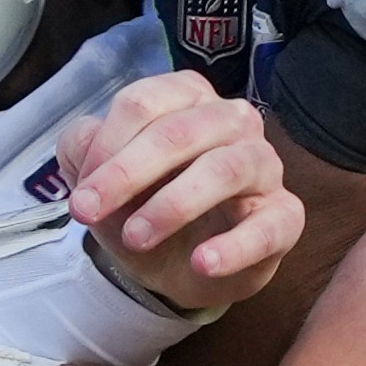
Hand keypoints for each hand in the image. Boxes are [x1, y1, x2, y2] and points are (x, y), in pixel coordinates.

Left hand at [57, 71, 301, 311]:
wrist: (177, 267)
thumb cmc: (142, 205)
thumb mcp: (100, 180)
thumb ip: (83, 149)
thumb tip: (87, 140)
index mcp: (185, 98)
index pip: (143, 103)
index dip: (105, 146)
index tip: (80, 194)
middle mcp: (231, 120)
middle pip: (179, 132)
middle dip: (127, 173)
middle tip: (89, 213)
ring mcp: (264, 164)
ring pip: (224, 169)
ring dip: (172, 205)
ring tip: (135, 238)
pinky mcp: (285, 214)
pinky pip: (268, 225)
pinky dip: (233, 247)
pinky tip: (202, 263)